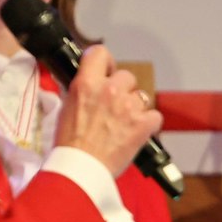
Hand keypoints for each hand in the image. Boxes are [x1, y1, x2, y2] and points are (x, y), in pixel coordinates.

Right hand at [53, 44, 162, 174]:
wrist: (80, 168)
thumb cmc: (70, 145)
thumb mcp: (66, 108)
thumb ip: (82, 91)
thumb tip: (90, 84)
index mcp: (86, 84)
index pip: (100, 52)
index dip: (106, 62)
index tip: (107, 70)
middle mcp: (109, 90)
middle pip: (127, 76)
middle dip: (123, 90)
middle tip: (113, 108)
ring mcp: (128, 106)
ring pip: (141, 96)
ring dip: (134, 108)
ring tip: (122, 125)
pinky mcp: (143, 123)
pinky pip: (154, 116)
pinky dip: (148, 124)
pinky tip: (136, 132)